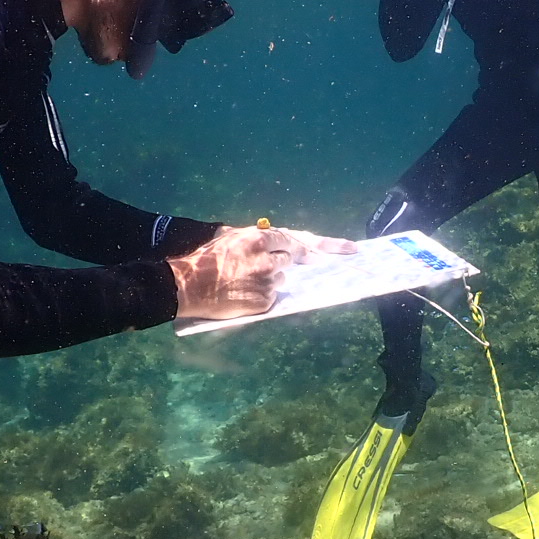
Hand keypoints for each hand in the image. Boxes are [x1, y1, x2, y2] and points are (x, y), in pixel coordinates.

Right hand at [170, 227, 355, 319]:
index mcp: (260, 239)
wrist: (186, 285)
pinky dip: (262, 297)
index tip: (352, 249)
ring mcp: (268, 282)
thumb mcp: (229, 236)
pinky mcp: (264, 302)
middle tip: (257, 267)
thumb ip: (254, 236)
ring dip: (268, 280)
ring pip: (282, 280)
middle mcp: (268, 259)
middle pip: (290, 260)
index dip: (329, 245)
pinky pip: (273, 298)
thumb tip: (273, 238)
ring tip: (241, 281)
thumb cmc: (205, 259)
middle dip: (278, 262)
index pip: (298, 240)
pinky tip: (241, 294)